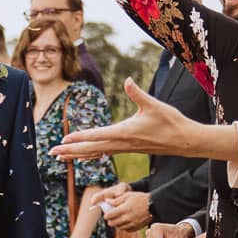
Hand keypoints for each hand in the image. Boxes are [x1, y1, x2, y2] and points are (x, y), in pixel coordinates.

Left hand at [53, 78, 201, 161]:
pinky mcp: (129, 148)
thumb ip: (138, 93)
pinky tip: (82, 157)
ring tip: (60, 156)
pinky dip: (91, 154)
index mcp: (125, 132)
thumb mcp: (154, 105)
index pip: (98, 135)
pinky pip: (104, 153)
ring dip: (77, 155)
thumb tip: (127, 80)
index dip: (80, 137)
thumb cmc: (171, 122)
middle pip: (91, 149)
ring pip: (96, 153)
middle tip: (52, 153)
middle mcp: (122, 143)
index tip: (64, 139)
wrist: (185, 141)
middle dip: (71, 151)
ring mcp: (125, 148)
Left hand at [102, 186, 151, 230]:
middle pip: (112, 223)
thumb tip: (106, 201)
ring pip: (118, 227)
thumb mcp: (127, 195)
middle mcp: (127, 218)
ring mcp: (132, 224)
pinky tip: (126, 221)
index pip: (109, 215)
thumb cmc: (140, 198)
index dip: (106, 214)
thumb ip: (116, 200)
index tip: (107, 212)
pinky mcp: (136, 227)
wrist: (154, 205)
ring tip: (119, 218)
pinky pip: (126, 230)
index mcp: (124, 209)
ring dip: (117, 224)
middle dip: (110, 220)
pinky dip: (124, 227)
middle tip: (112, 216)